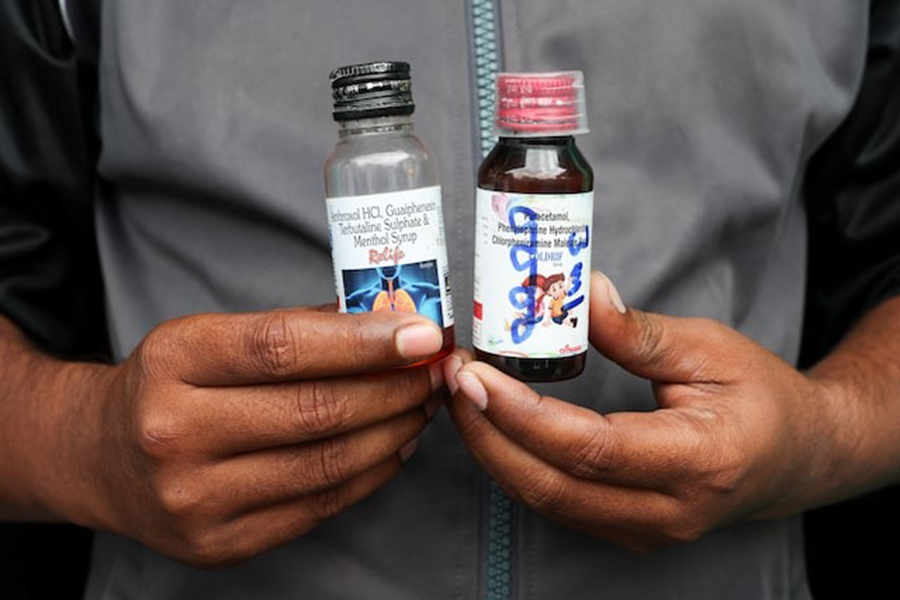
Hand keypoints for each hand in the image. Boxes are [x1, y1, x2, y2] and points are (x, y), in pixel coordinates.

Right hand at [72, 308, 444, 566]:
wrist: (101, 458)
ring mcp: (195, 498)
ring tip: (422, 403)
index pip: (283, 347)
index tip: (422, 333)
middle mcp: (175, 432)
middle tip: (434, 369)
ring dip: (392, 429)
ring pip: (326, 463)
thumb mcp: (207, 337)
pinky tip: (394, 444)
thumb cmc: (168, 386)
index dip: (363, 341)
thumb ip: (293, 330)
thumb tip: (386, 321)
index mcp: (173, 361)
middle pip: (314, 410)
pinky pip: (320, 505)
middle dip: (393, 387)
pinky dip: (370, 472)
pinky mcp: (220, 543)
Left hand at [446, 271, 838, 552]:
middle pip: (554, 485)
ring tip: (462, 396)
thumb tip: (579, 292)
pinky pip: (558, 503)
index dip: (522, 413)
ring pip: (547, 501)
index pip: (591, 448)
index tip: (475, 375)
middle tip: (452, 380)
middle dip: (489, 433)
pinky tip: (493, 424)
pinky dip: (517, 464)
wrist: (799, 456)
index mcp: (699, 460)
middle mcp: (670, 511)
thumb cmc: (761, 396)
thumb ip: (639, 330)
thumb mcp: (710, 348)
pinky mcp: (629, 531)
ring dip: (494, 449)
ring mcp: (648, 531)